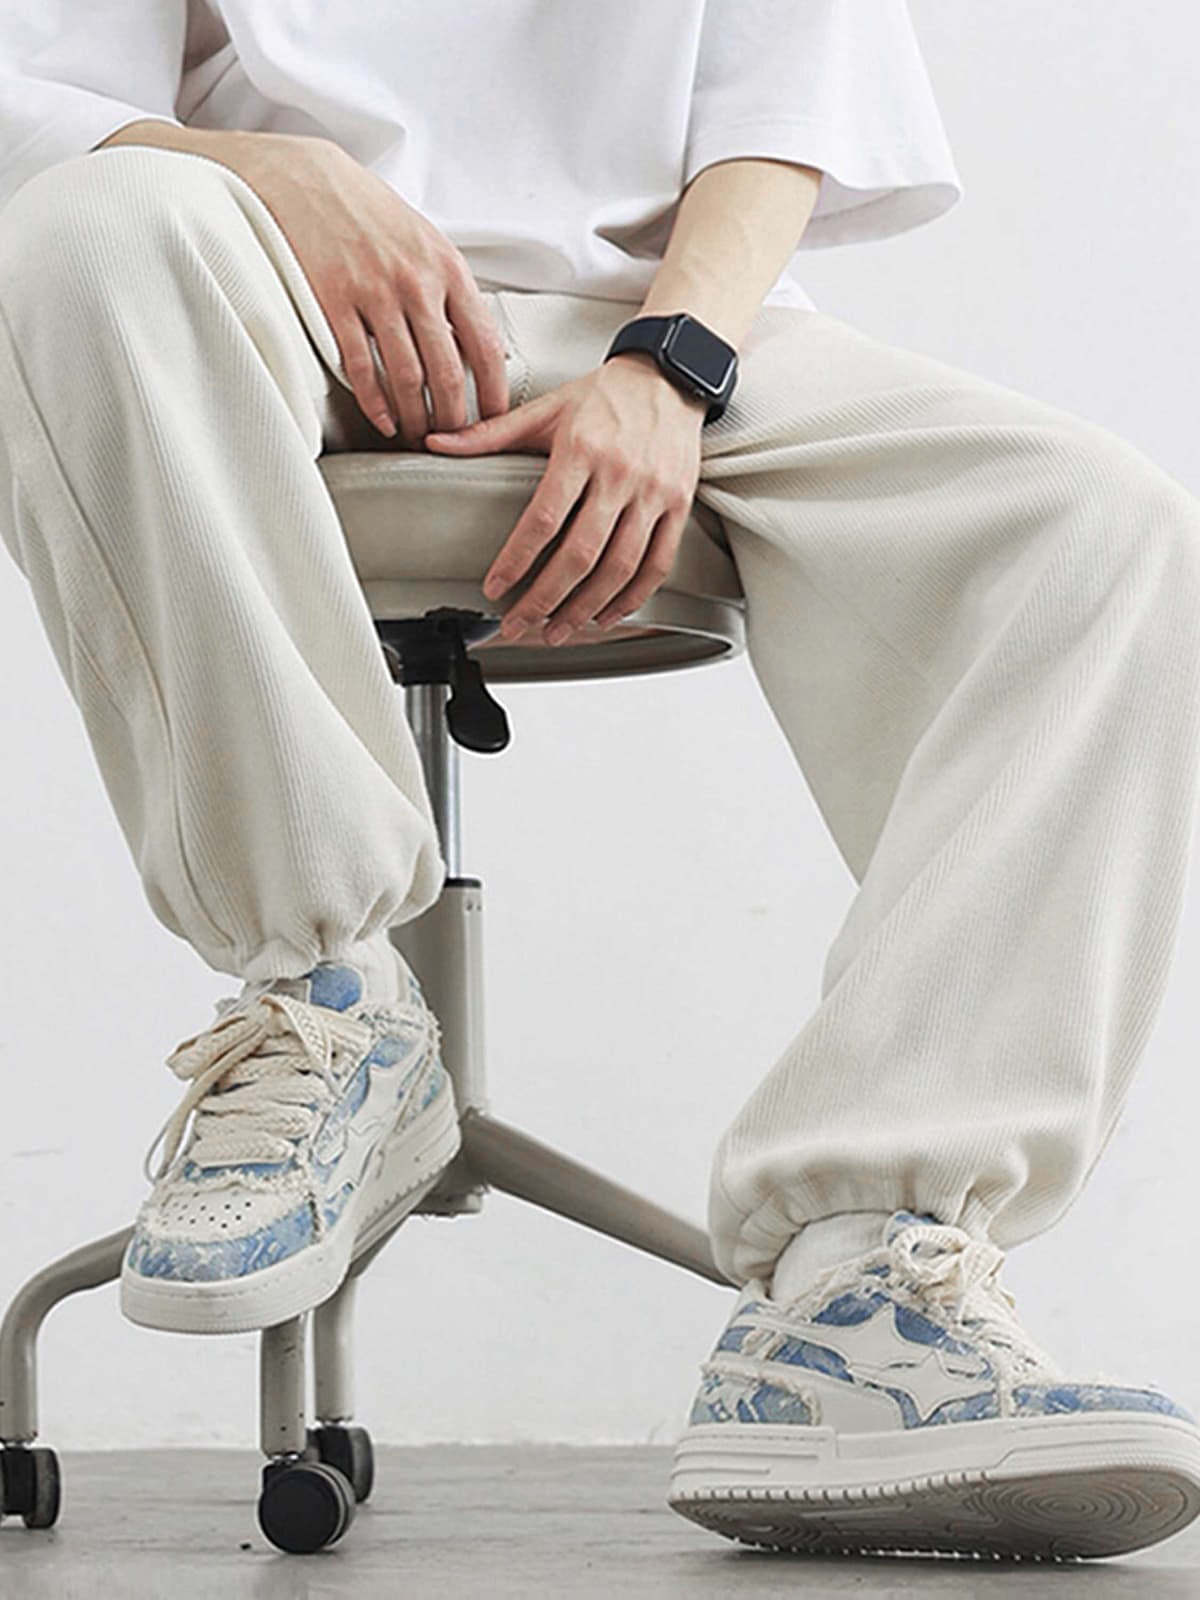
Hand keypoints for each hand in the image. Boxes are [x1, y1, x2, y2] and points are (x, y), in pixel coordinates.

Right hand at [229, 134, 509, 445]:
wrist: (309, 179)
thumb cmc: (372, 215)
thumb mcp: (426, 242)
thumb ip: (452, 292)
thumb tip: (480, 345)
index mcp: (448, 269)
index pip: (485, 345)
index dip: (494, 392)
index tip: (495, 421)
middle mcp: (417, 283)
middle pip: (448, 373)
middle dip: (455, 418)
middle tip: (453, 441)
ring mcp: (375, 294)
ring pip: (407, 378)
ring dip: (415, 418)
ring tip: (418, 438)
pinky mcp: (335, 302)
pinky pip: (362, 368)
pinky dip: (375, 403)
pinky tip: (383, 421)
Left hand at [423, 354, 704, 643]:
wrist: (669, 376)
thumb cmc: (605, 396)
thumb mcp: (545, 408)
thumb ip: (491, 433)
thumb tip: (436, 443)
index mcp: (582, 449)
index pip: (544, 519)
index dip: (517, 560)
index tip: (495, 589)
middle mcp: (621, 474)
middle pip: (580, 554)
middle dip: (546, 599)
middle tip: (519, 625)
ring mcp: (654, 494)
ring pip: (619, 568)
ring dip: (585, 608)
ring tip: (557, 630)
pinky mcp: (679, 506)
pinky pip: (657, 564)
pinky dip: (631, 598)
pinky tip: (605, 615)